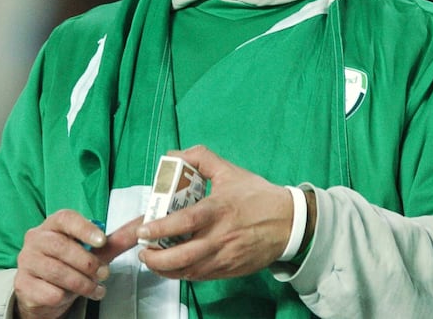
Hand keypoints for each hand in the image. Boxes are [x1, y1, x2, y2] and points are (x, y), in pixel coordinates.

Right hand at [14, 209, 140, 318]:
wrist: (44, 292)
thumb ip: (116, 239)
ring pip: (56, 271)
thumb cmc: (70, 264)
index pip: (66, 218)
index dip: (84, 228)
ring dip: (81, 283)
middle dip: (86, 262)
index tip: (101, 241)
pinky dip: (65, 297)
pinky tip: (71, 297)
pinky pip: (47, 291)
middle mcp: (36, 239)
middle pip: (60, 245)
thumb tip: (143, 223)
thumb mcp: (94, 251)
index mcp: (53, 224)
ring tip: (94, 288)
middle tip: (103, 273)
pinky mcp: (22, 284)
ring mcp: (26, 261)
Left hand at [136, 145, 293, 280]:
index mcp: (219, 209)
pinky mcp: (230, 270)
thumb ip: (200, 158)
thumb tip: (173, 155)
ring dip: (166, 270)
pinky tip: (173, 266)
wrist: (289, 223)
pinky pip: (201, 277)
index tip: (143, 230)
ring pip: (189, 272)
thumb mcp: (229, 170)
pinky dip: (183, 274)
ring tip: (152, 259)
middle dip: (156, 259)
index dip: (160, 228)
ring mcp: (225, 257)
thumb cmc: (256, 195)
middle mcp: (220, 237)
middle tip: (143, 251)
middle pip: (183, 257)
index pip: (185, 222)